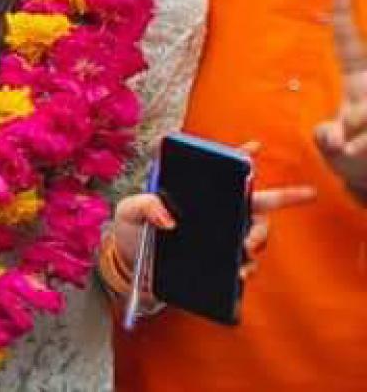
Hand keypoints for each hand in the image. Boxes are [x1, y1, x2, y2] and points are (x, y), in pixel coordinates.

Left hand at [112, 169, 316, 287]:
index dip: (244, 155)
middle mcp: (219, 211)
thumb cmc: (133, 230)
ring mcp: (224, 236)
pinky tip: (241, 272)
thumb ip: (143, 205)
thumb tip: (167, 217)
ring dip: (258, 237)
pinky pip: (247, 263)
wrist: (131, 267)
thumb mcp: (129, 212)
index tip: (255, 146)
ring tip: (246, 247)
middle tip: (288, 200)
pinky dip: (248, 267)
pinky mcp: (224, 262)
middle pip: (259, 201)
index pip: (227, 170)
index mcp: (199, 192)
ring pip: (257, 232)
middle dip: (283, 197)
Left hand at [317, 0, 366, 203]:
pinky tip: (363, 156)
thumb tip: (341, 138)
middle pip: (360, 104)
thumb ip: (330, 137)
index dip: (344, 14)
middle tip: (348, 146)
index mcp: (359, 80)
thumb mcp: (331, 144)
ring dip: (361, 149)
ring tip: (360, 155)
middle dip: (354, 127)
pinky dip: (365, 153)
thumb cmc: (351, 157)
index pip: (348, 42)